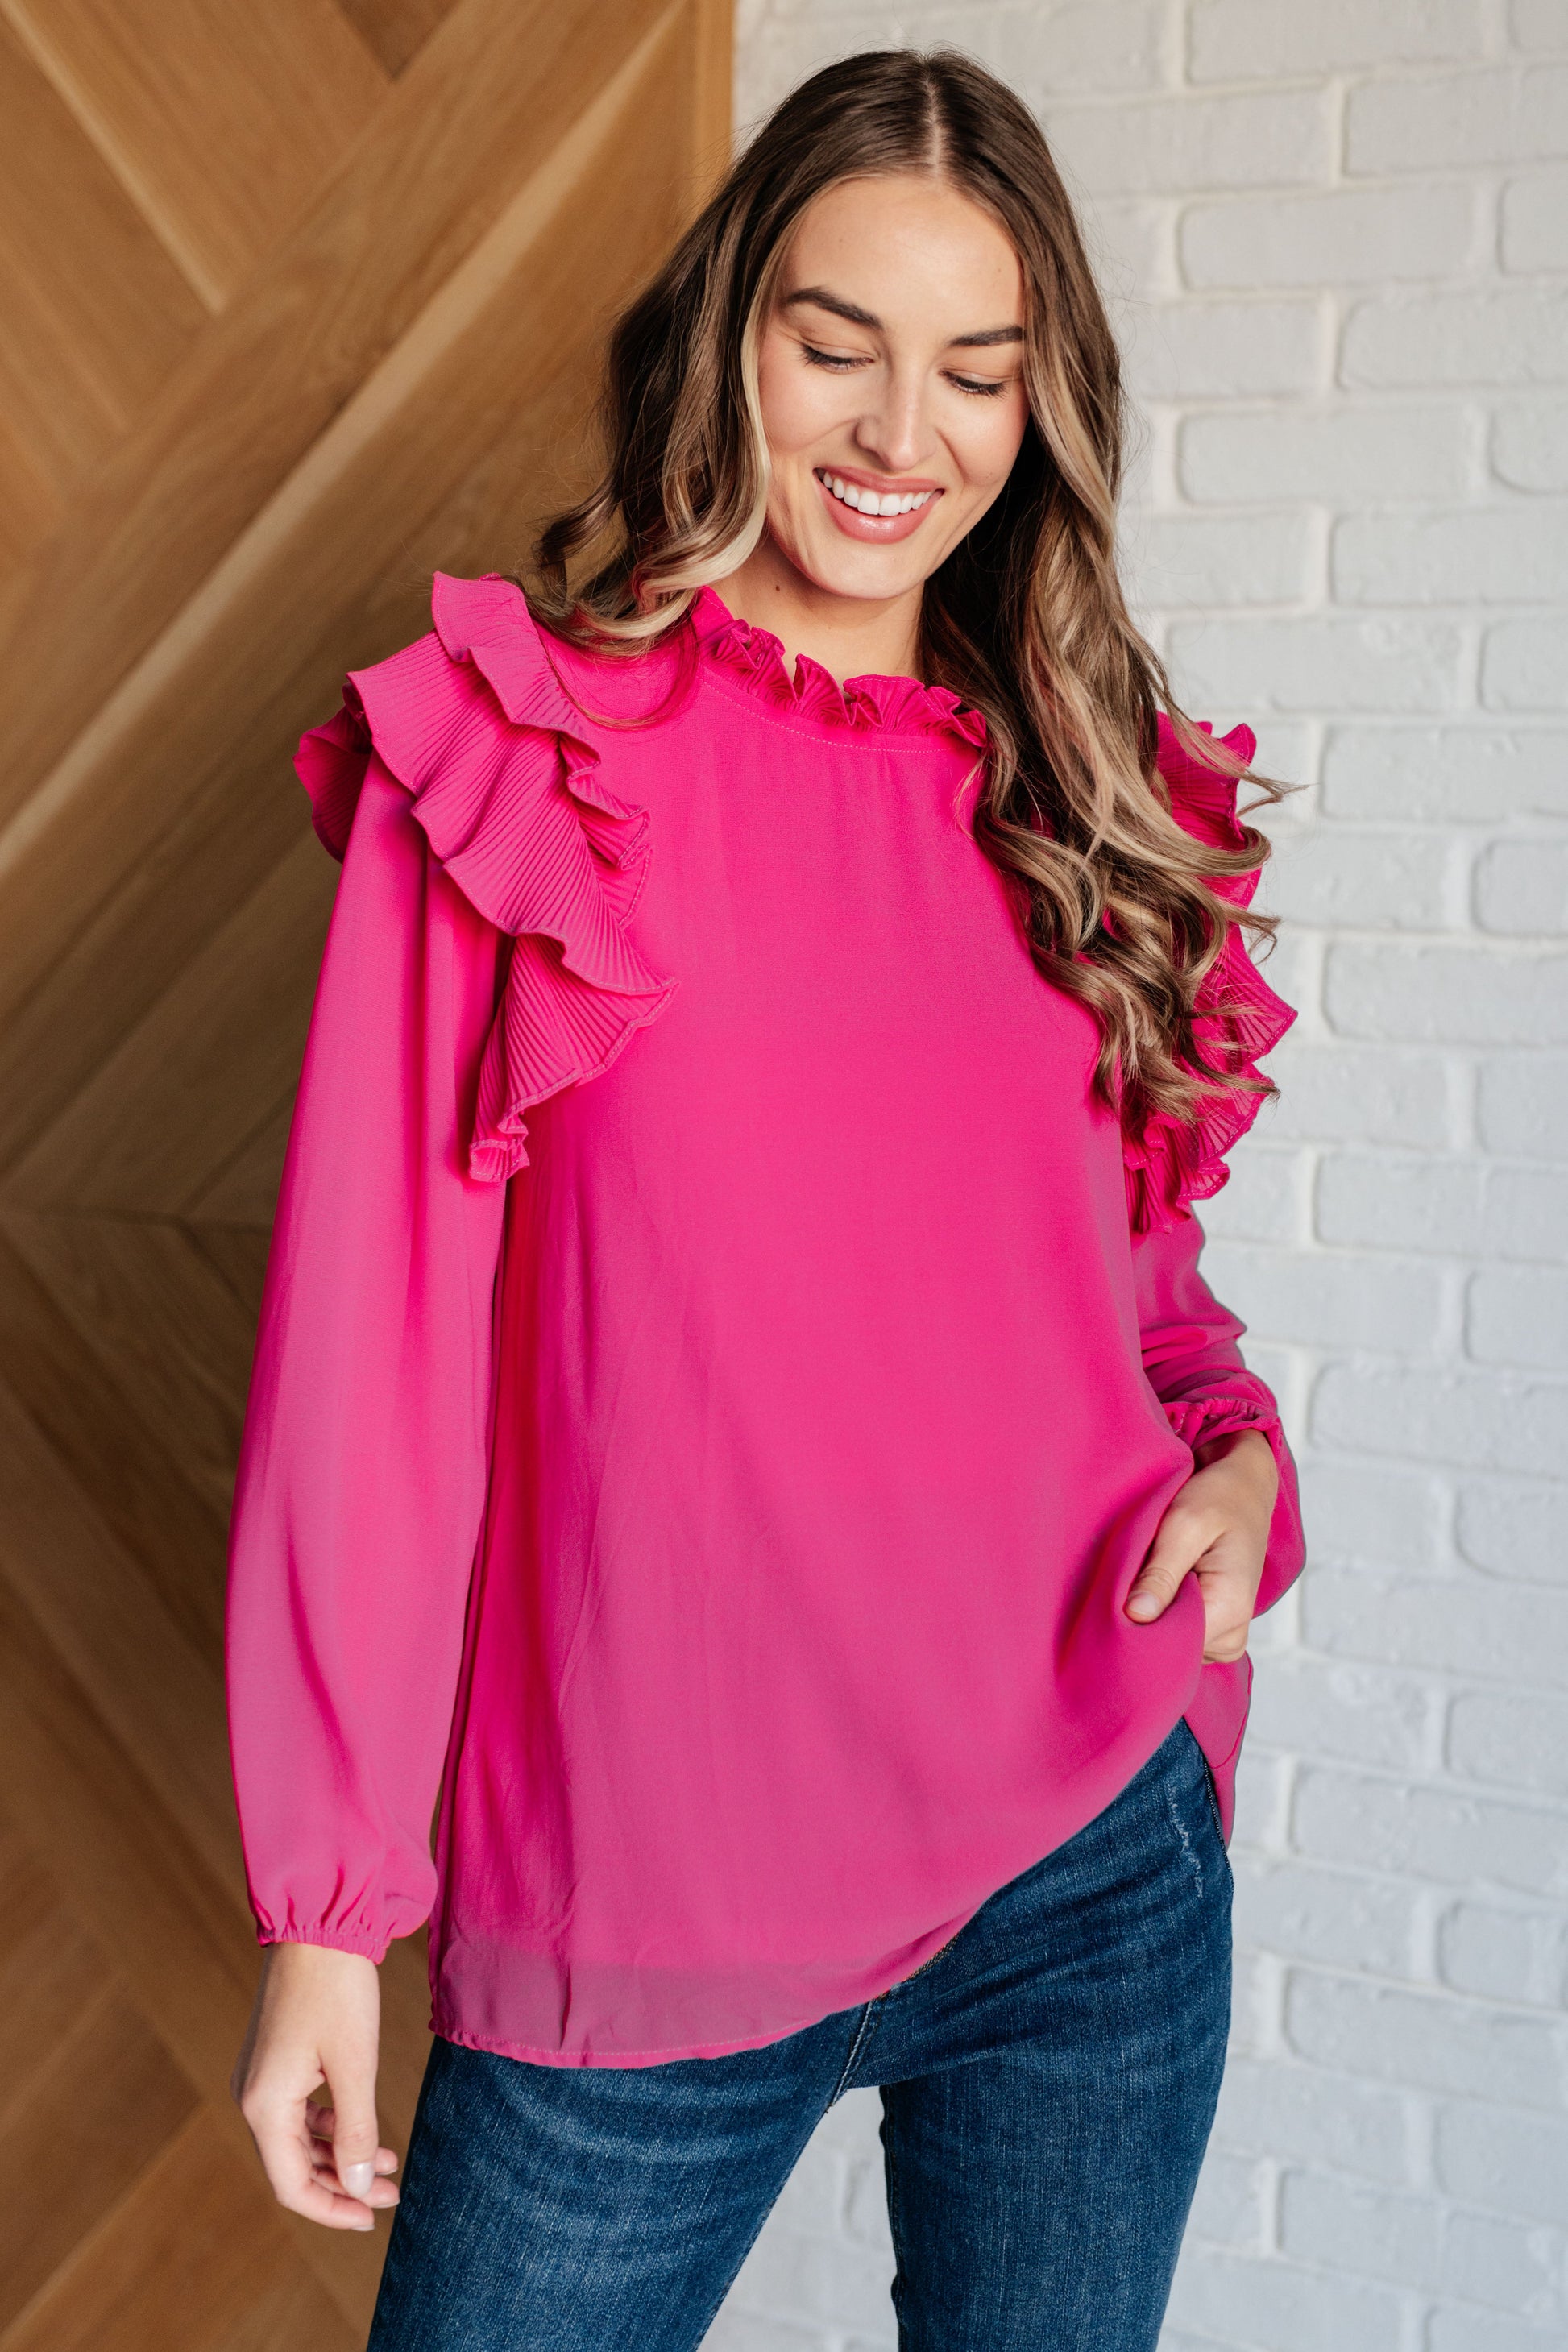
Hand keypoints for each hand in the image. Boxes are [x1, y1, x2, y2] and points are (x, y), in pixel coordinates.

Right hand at [231, 1942, 400, 2230]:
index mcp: (264, 2105)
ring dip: (341, 2155)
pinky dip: (332, 2126)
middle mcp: (253, 2096)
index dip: (332, 2209)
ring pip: (298, 2140)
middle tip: (393, 2191)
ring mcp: (261, 2077)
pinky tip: (366, 2127)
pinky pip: (299, 2111)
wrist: (318, 1922)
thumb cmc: (337, 1989)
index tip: (373, 2218)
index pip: (291, 2185)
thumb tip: (360, 2185)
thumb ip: (356, 2130)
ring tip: (391, 2161)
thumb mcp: (355, 2064)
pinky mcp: (276, 2059)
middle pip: (294, 2166)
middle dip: (344, 2184)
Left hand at [1124, 1427, 1278, 1662]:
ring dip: (1152, 1616)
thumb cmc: (1217, 1498)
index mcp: (1231, 1608)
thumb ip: (1161, 1573)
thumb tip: (1136, 1615)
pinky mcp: (1216, 1628)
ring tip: (1149, 1577)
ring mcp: (1227, 1636)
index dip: (1137, 1629)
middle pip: (1172, 1650)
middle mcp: (1233, 1634)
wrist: (1243, 1487)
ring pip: (1173, 1646)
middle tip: (1128, 1581)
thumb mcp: (1185, 1524)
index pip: (1173, 1646)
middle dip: (1142, 1623)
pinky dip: (1162, 1614)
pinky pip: (1180, 1636)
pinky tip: (1158, 1587)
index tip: (1115, 1601)